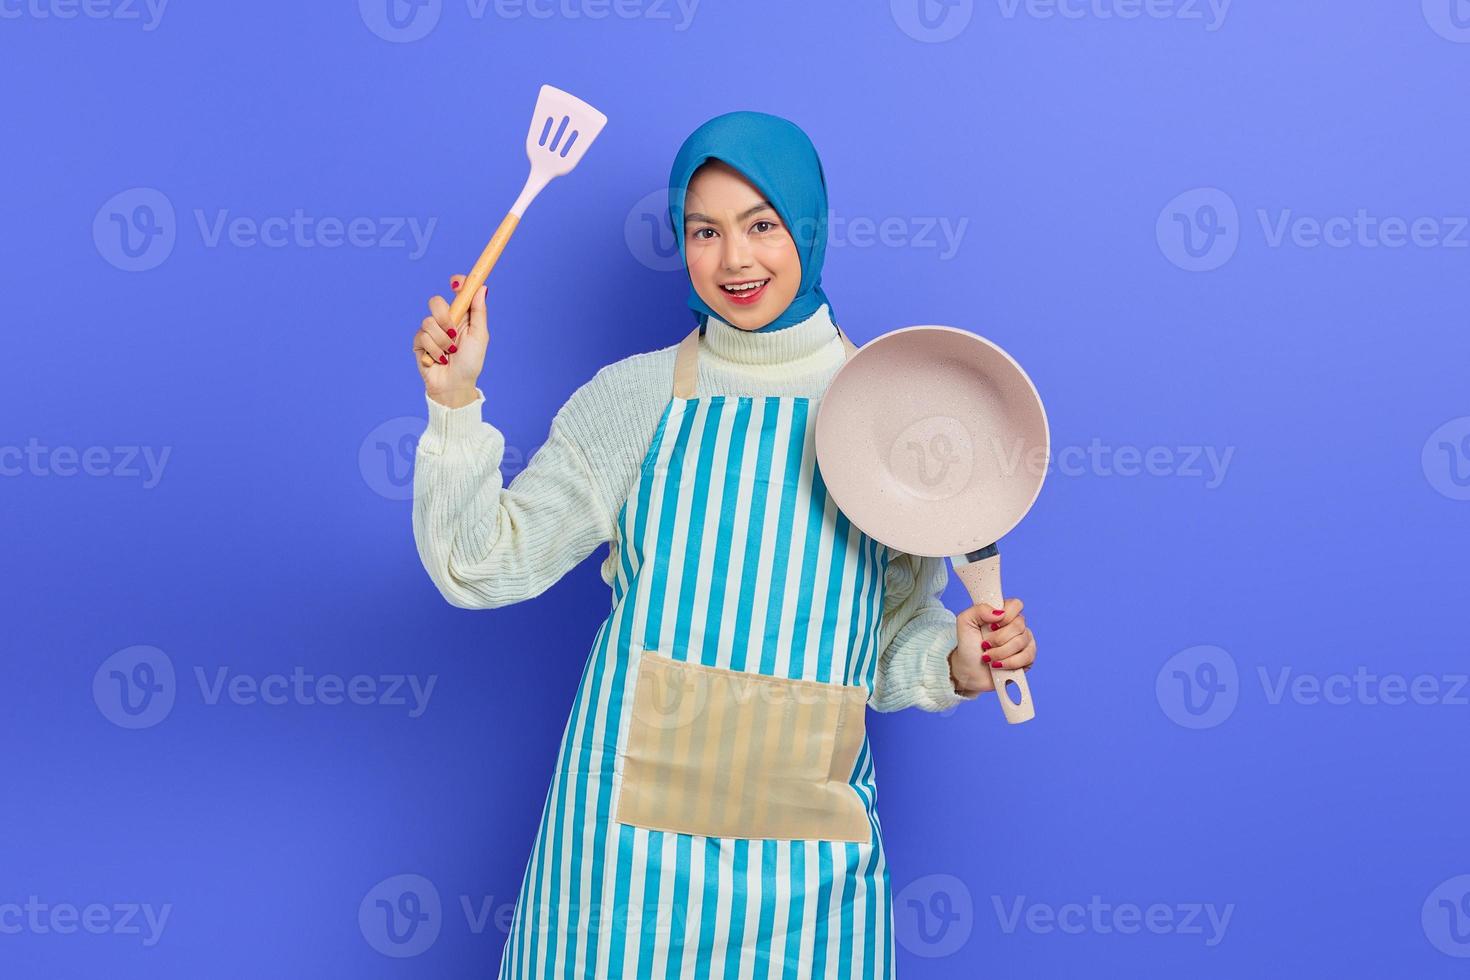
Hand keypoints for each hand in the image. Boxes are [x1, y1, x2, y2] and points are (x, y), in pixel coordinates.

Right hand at [414, 274, 489, 407]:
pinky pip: (422, 336)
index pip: (457, 292)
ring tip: (450, 353)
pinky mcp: (419, 343)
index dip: (457, 283)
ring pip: (428, 322)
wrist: (455, 385)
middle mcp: (445, 321)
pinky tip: (440, 359)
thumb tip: (482, 287)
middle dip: (444, 317)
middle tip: (453, 333)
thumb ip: (479, 312)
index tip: (456, 282)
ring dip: (442, 341)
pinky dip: (434, 350)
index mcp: (462, 316)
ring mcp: (430, 331)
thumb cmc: (470, 362)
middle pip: (436, 302)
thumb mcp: (479, 336)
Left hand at [949, 597, 1035, 695]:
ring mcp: (1024, 641)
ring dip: (1000, 652)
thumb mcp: (965, 623)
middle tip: (985, 645)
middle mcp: (1016, 626)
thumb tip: (999, 613)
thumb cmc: (968, 647)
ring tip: (988, 657)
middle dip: (998, 639)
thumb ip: (979, 610)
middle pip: (1019, 625)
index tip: (992, 626)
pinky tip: (999, 665)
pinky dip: (1010, 662)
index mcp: (1003, 614)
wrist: (969, 672)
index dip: (1007, 615)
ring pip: (1021, 642)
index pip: (1016, 605)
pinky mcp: (1028, 658)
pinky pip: (1027, 657)